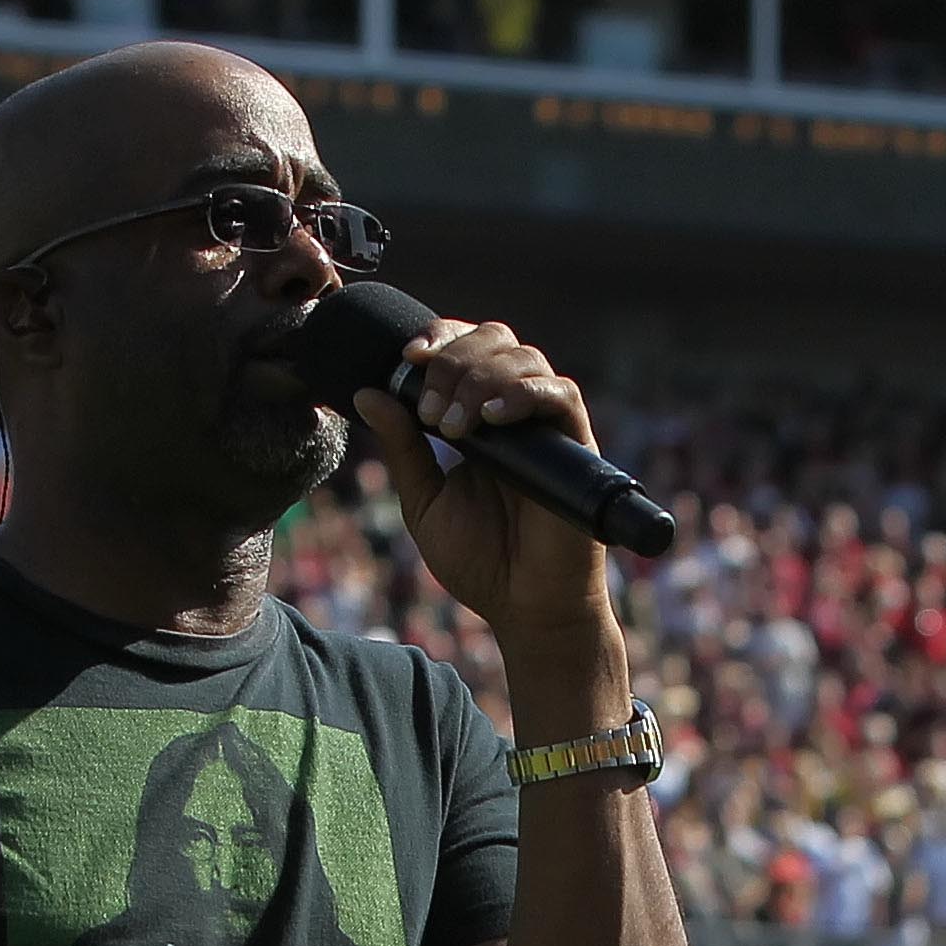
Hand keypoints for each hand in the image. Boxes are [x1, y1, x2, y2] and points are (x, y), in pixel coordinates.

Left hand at [348, 319, 609, 654]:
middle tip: (432, 413)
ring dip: (480, 379)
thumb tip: (368, 393)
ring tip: (456, 428)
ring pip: (525, 359)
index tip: (408, 357)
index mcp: (480, 417)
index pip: (466, 347)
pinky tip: (492, 418)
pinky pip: (561, 395)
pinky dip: (523, 394)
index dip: (441, 337)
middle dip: (455, 360)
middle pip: (496, 338)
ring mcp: (548, 426)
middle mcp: (517, 412)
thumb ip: (402, 448)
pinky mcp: (577, 445)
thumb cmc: (480, 562)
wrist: (525, 608)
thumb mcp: (424, 501)